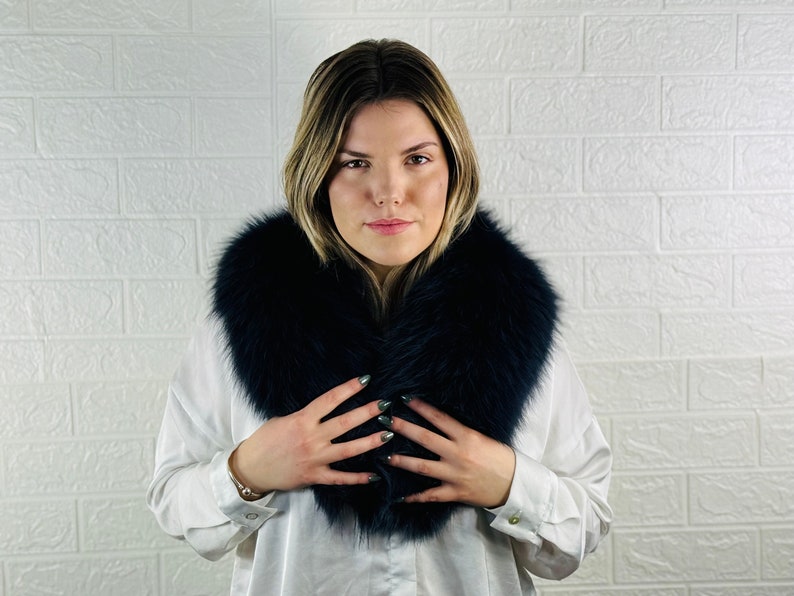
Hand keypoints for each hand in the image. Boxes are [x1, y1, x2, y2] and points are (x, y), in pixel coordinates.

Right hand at [231, 376, 389, 494]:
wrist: (251, 469)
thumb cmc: (265, 441)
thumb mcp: (282, 420)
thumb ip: (305, 416)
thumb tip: (323, 410)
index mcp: (302, 420)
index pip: (330, 400)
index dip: (348, 389)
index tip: (365, 380)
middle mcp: (311, 438)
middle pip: (344, 423)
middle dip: (367, 412)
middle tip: (385, 405)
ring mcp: (315, 458)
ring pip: (348, 450)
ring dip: (369, 442)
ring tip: (387, 434)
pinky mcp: (314, 476)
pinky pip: (340, 478)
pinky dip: (357, 478)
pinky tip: (374, 475)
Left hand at [387, 396, 515, 508]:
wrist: (516, 485)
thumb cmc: (502, 458)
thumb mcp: (484, 438)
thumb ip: (462, 432)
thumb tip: (440, 422)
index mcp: (467, 437)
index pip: (439, 419)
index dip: (421, 408)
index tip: (406, 398)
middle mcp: (458, 454)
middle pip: (425, 439)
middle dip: (404, 428)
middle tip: (386, 420)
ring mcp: (455, 475)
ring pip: (422, 466)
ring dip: (402, 461)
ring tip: (385, 457)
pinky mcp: (455, 492)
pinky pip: (430, 495)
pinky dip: (414, 496)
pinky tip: (399, 496)